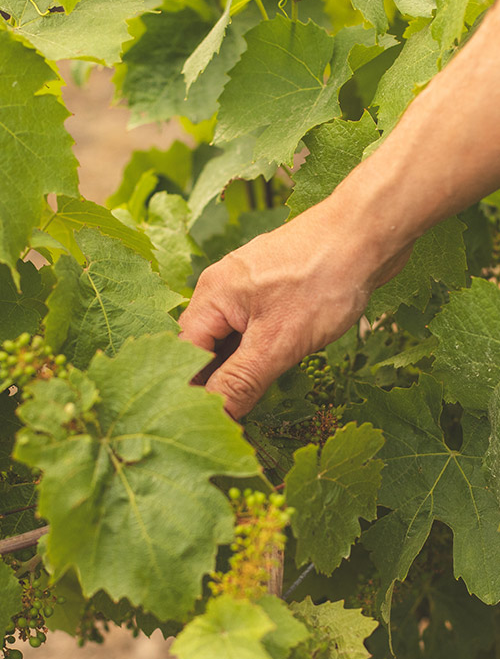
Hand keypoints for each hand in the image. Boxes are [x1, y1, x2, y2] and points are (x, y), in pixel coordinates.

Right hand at [179, 192, 410, 418]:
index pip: (183, 354)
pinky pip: (255, 328)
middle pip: (204, 347)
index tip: (205, 425)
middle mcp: (222, 289)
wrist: (369, 234)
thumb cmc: (323, 279)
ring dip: (240, 370)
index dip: (190, 391)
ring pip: (231, 340)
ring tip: (250, 402)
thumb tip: (215, 415)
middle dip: (215, 383)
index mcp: (211, 297)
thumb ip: (240, 380)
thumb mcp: (278, 343)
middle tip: (231, 421)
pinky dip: (259, 353)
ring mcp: (248, 288)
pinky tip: (272, 372)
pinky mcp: (274, 290)